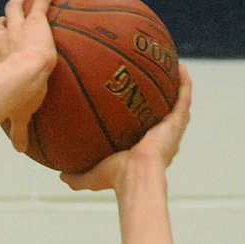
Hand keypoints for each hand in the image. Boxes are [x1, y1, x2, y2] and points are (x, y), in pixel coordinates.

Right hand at [0, 0, 58, 151]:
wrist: (28, 73)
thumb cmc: (20, 95)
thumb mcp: (19, 114)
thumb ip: (19, 131)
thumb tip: (21, 152)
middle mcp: (0, 42)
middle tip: (3, 26)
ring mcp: (16, 27)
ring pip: (10, 10)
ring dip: (15, 5)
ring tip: (20, 0)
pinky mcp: (34, 19)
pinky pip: (40, 2)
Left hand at [60, 64, 192, 191]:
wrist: (134, 174)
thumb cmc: (116, 176)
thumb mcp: (92, 175)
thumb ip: (77, 176)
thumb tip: (60, 175)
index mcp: (145, 148)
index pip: (144, 129)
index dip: (141, 116)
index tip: (133, 102)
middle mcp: (161, 137)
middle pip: (162, 113)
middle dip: (159, 98)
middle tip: (151, 81)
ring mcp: (172, 128)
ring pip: (177, 102)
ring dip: (176, 86)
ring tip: (171, 67)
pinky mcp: (177, 121)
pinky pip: (184, 96)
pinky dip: (183, 81)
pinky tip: (180, 66)